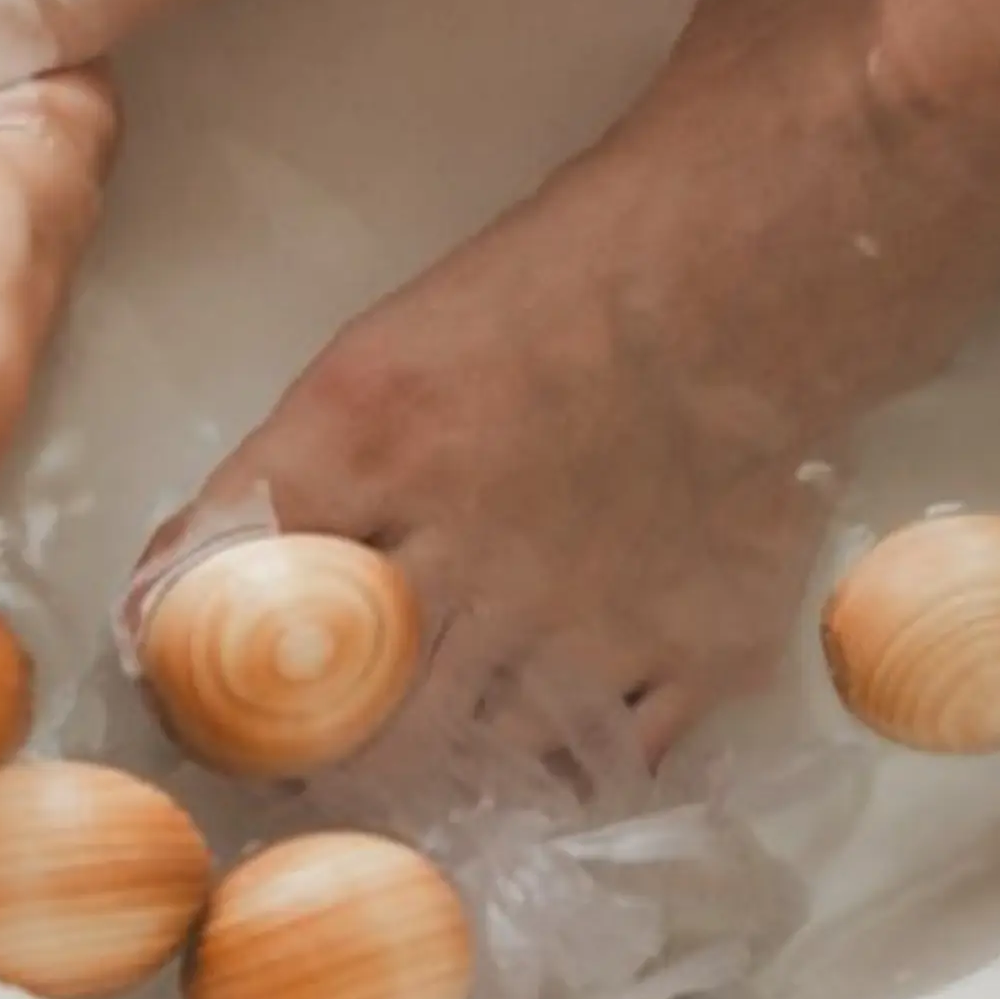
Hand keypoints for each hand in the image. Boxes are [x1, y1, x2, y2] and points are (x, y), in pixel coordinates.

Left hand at [131, 0, 999, 763]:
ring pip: (451, 760)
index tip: (167, 685)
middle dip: (277, 758)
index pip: (211, 580)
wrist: (832, 171)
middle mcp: (451, 522)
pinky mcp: (701, 633)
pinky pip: (604, 766)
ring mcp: (580, 593)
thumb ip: (359, 431)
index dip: (177, 652)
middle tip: (262, 789)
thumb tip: (272, 529)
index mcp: (362, 413)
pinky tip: (545, 794)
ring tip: (386, 828)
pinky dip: (567, 787)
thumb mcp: (442, 307)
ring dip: (410, 797)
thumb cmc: (648, 190)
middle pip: (315, 708)